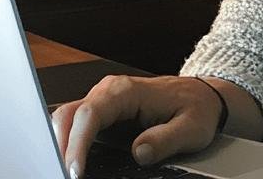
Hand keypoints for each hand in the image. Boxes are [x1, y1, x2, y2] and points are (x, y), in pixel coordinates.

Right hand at [50, 75, 223, 178]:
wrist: (201, 96)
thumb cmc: (196, 108)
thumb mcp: (191, 129)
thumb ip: (164, 140)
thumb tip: (139, 152)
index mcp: (127, 91)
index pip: (90, 114)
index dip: (78, 143)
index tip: (76, 169)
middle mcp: (109, 91)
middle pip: (70, 115)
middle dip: (61, 146)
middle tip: (64, 175)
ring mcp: (103, 100)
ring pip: (69, 119)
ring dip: (61, 145)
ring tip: (64, 171)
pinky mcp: (103, 111)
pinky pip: (77, 123)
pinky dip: (68, 142)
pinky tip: (71, 160)